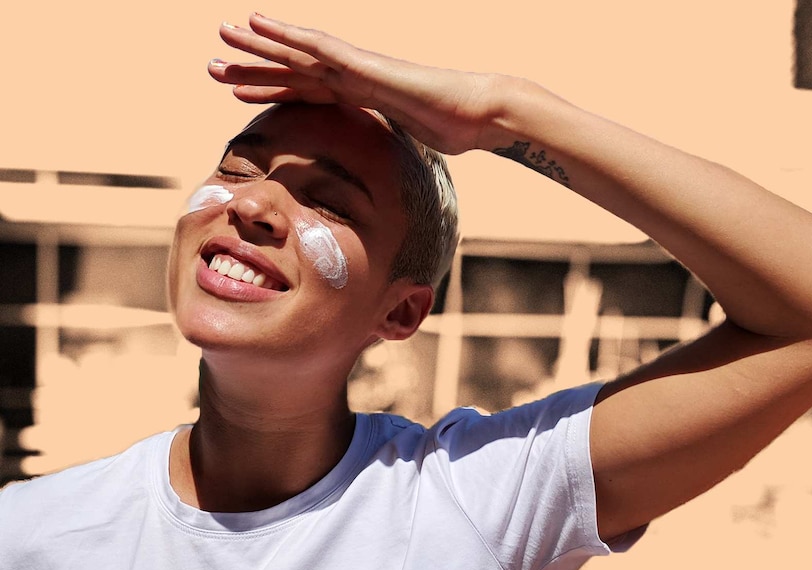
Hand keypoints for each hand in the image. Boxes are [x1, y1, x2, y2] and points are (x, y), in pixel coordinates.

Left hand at [209, 13, 502, 154]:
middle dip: (252, 68)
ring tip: (222, 35)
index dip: (270, 90)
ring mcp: (357, 67)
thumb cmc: (453, 130)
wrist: (477, 113)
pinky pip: (319, 47)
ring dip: (257, 46)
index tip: (237, 93)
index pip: (305, 93)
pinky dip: (286, 36)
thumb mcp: (407, 147)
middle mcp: (352, 77)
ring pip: (297, 53)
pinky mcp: (365, 63)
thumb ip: (386, 153)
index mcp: (358, 97)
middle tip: (212, 66)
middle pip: (293, 71)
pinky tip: (258, 24)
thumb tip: (381, 180)